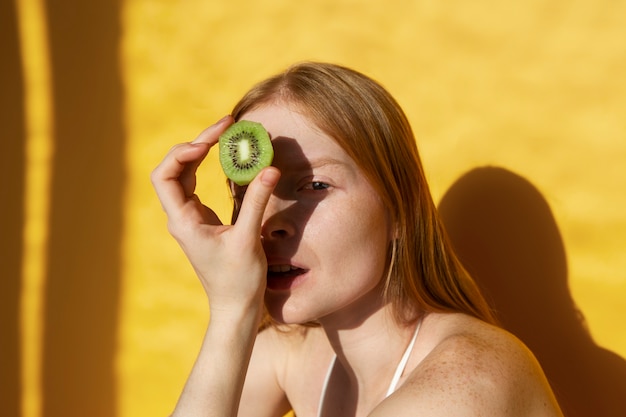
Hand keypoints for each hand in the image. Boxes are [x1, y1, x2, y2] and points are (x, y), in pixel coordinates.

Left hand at [151, 116, 280, 316]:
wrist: (235, 307)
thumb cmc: (238, 280)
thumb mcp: (248, 239)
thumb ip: (256, 202)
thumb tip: (269, 168)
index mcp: (183, 221)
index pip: (165, 175)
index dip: (182, 153)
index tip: (210, 142)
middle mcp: (181, 217)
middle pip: (174, 168)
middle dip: (196, 144)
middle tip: (225, 125)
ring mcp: (190, 218)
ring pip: (184, 174)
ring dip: (201, 152)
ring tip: (225, 134)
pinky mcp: (201, 221)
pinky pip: (196, 185)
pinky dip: (207, 167)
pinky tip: (225, 158)